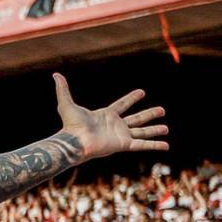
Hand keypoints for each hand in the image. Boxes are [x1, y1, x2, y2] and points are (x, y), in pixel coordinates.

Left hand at [53, 73, 168, 161]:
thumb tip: (55, 75)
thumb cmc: (71, 124)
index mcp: (105, 115)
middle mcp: (115, 126)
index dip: (131, 98)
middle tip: (162, 110)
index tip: (142, 92)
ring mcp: (121, 136)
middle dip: (149, 114)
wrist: (75, 141)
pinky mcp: (124, 145)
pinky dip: (155, 145)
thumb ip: (63, 89)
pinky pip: (142, 144)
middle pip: (136, 119)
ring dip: (155, 130)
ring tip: (167, 127)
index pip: (122, 105)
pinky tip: (166, 146)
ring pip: (142, 132)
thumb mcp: (66, 103)